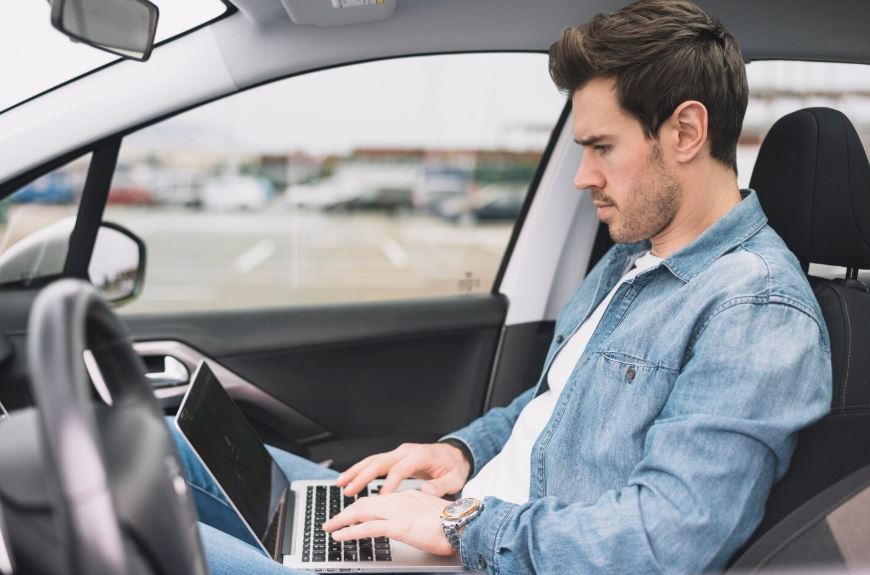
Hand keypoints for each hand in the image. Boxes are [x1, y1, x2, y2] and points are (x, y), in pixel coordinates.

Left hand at [322, 490, 454, 555]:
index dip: (362, 506)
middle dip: (345, 511)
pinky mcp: (398, 525)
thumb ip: (418, 515)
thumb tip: (412, 522)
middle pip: (365, 503)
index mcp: (407, 496)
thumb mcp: (431, 515)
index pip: (378, 500)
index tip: (351, 513)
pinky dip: (350, 531)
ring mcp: (397, 512)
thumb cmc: (453, 523)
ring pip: (361, 512)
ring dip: (342, 520)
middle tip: (332, 520)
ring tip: (329, 527)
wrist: (465, 524)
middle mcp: (399, 500)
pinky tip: (340, 536)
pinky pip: (367, 527)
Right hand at [336, 442, 470, 496]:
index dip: (390, 483)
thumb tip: (426, 492)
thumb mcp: (454, 479)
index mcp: (419, 456)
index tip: (381, 498)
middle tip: (348, 491)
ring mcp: (399, 453)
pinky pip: (375, 462)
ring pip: (372, 460)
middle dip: (362, 477)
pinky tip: (349, 480)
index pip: (400, 469)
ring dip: (355, 472)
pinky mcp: (395, 457)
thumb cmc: (454, 467)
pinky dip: (360, 470)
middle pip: (380, 462)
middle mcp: (406, 451)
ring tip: (340, 484)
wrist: (455, 454)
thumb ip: (440, 486)